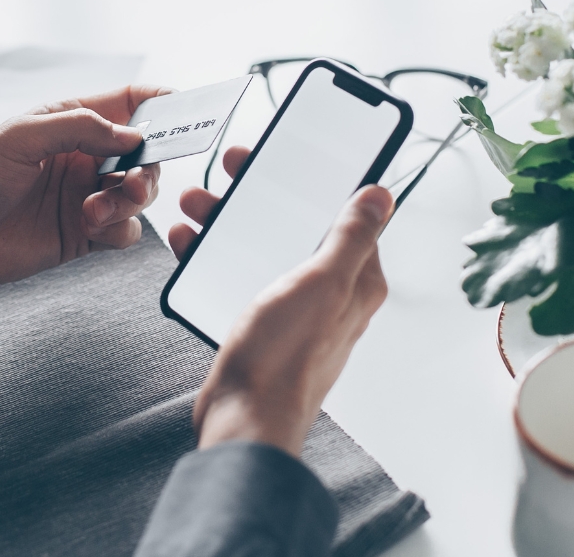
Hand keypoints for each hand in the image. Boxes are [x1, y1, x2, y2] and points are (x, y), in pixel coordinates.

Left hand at [0, 85, 173, 286]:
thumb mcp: (21, 136)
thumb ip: (80, 128)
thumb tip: (133, 134)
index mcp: (72, 122)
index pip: (129, 102)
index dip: (161, 102)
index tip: (188, 109)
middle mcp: (86, 157)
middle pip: (146, 155)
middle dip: (149, 168)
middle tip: (133, 183)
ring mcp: (87, 196)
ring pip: (140, 194)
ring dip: (131, 202)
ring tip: (97, 210)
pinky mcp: (85, 233)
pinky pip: (126, 231)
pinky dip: (120, 230)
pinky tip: (91, 228)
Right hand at [169, 147, 393, 456]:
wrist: (243, 418)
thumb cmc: (285, 359)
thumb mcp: (323, 283)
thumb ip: (352, 237)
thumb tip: (381, 197)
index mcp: (354, 280)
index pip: (344, 215)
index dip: (316, 180)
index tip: (285, 154)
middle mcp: (328, 293)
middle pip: (296, 224)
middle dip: (261, 194)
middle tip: (232, 170)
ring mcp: (293, 308)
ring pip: (261, 245)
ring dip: (230, 220)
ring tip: (198, 204)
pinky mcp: (260, 323)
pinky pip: (238, 273)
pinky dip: (214, 253)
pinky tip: (191, 243)